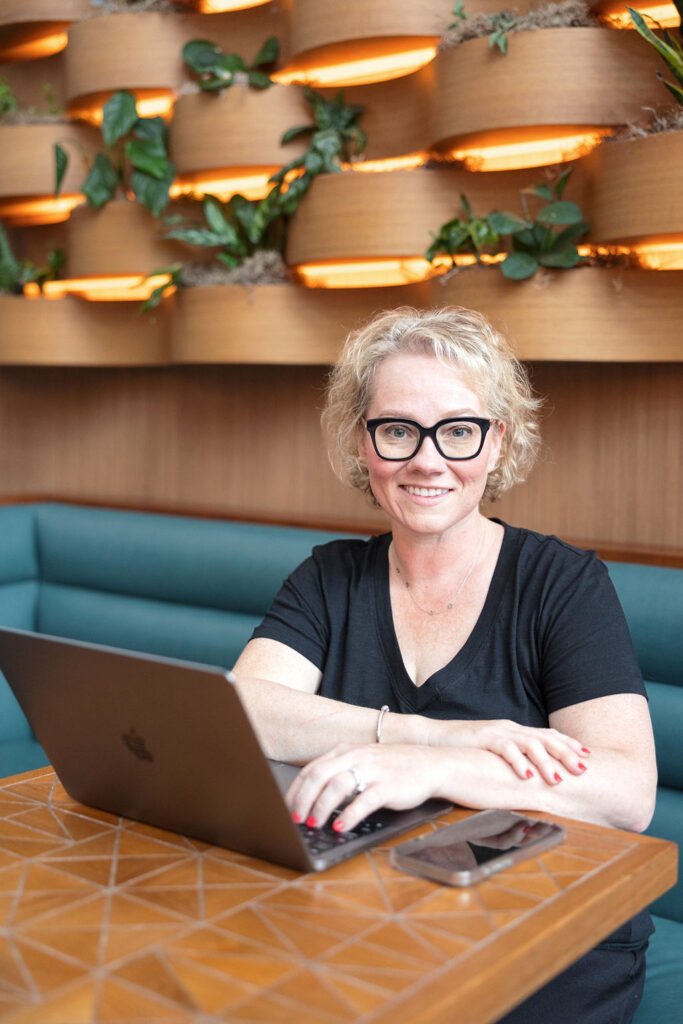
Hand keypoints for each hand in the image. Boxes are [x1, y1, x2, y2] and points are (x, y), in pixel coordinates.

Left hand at [287, 743, 442, 833]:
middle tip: (297, 819)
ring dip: (321, 807)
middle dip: (304, 800)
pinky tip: (340, 826)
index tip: (288, 807)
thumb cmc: (394, 766)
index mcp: (346, 750)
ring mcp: (372, 771)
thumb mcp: (362, 760)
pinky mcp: (387, 786)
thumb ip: (340, 771)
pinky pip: (363, 801)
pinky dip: (348, 815)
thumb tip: (312, 794)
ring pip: (337, 787)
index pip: (312, 769)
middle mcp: (356, 757)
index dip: (296, 790)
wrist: (430, 764)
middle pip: (319, 776)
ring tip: (314, 824)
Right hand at [433, 719, 589, 785]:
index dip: (569, 744)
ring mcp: (497, 732)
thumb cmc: (464, 749)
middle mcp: (510, 728)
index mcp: (514, 731)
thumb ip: (512, 758)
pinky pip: (505, 749)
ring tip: (558, 778)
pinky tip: (527, 776)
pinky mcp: (482, 738)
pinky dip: (518, 762)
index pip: (548, 735)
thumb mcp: (493, 752)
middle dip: (566, 753)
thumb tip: (532, 776)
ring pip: (529, 744)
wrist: (433, 737)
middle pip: (545, 738)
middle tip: (583, 770)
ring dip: (546, 761)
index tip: (588, 757)